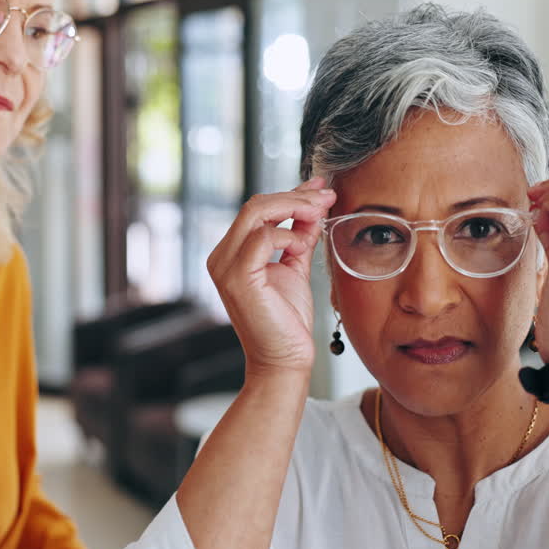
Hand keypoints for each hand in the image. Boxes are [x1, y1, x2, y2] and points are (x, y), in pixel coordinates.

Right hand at [206, 178, 335, 378]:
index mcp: (231, 252)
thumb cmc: (287, 320)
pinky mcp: (238, 278)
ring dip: (294, 208)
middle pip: (255, 204)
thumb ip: (299, 236)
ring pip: (256, 212)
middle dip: (296, 196)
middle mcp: (221, 256)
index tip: (321, 188)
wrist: (284, 360)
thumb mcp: (295, 268)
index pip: (258, 209)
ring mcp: (225, 266)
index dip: (291, 194)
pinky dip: (288, 235)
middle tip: (327, 196)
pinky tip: (303, 245)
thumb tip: (313, 206)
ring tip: (320, 216)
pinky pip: (262, 238)